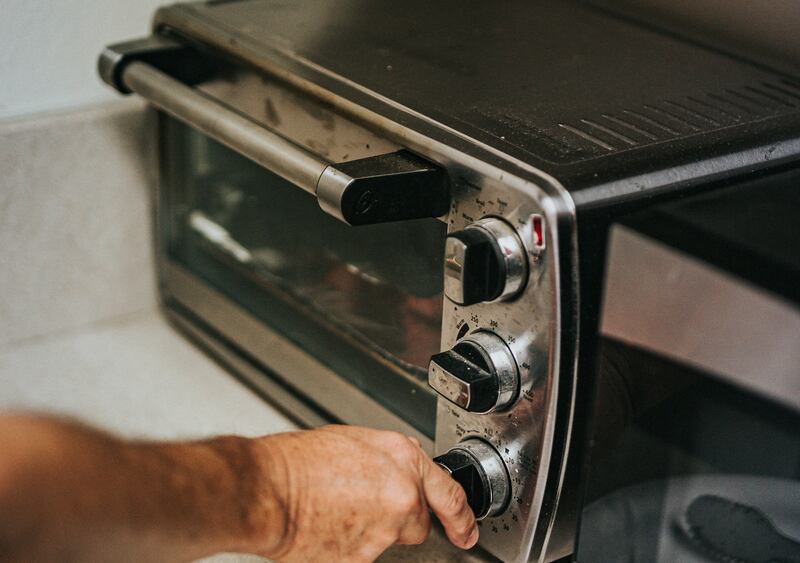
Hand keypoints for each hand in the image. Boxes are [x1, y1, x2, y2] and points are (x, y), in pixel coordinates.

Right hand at [254, 425, 477, 561]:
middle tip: (366, 506)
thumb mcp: (356, 441)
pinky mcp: (364, 558)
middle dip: (400, 518)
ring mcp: (385, 530)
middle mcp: (402, 495)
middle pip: (419, 521)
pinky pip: (365, 553)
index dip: (462, 517)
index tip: (467, 529)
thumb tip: (403, 468)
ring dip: (371, 529)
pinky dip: (351, 544)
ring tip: (336, 510)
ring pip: (389, 538)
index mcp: (403, 459)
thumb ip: (390, 458)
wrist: (267, 489)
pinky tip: (329, 526)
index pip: (450, 494)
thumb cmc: (299, 461)